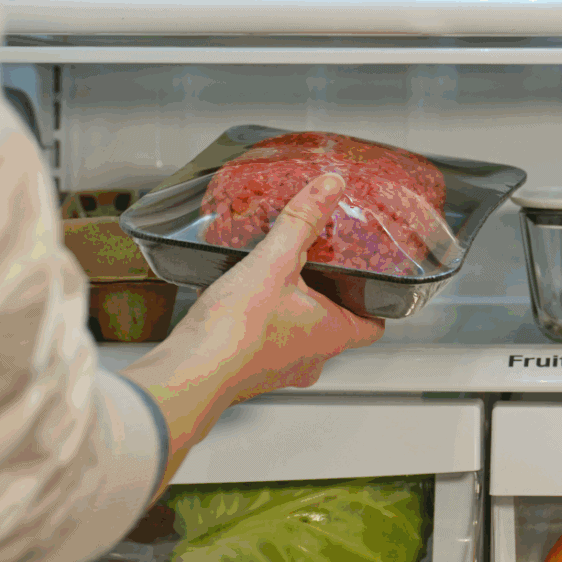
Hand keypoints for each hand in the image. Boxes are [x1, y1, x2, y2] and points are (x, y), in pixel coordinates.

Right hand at [176, 171, 385, 402]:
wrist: (186, 373)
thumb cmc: (236, 331)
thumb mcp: (274, 262)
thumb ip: (302, 222)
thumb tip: (329, 187)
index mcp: (332, 337)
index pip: (374, 326)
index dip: (375, 302)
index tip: (370, 279)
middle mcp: (309, 359)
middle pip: (334, 324)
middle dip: (325, 295)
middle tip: (318, 265)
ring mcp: (277, 369)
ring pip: (296, 332)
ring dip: (289, 306)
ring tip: (277, 274)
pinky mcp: (245, 370)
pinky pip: (260, 338)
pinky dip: (256, 317)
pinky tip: (238, 293)